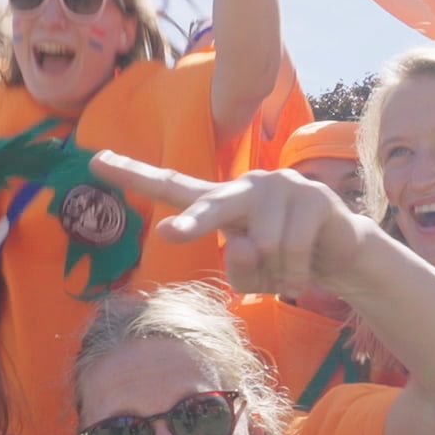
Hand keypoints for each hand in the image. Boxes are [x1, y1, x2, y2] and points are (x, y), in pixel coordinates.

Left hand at [91, 151, 363, 299]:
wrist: (340, 254)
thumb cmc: (282, 262)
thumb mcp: (253, 274)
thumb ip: (238, 265)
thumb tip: (243, 242)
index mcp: (220, 201)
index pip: (171, 186)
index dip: (133, 175)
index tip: (94, 160)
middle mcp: (245, 186)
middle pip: (211, 207)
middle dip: (192, 225)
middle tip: (169, 235)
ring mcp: (280, 186)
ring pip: (262, 248)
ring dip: (275, 274)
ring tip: (286, 269)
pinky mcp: (313, 197)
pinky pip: (292, 251)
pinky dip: (296, 274)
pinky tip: (304, 270)